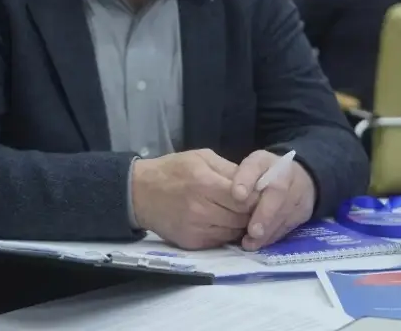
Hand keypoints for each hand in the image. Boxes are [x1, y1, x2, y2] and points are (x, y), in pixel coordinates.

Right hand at [130, 149, 255, 249]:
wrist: (140, 193)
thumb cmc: (173, 170)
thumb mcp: (201, 157)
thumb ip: (229, 169)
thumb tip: (255, 182)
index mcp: (205, 183)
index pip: (244, 198)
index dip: (256, 198)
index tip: (260, 194)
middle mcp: (201, 209)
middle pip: (241, 218)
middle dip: (251, 213)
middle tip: (254, 206)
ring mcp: (196, 229)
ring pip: (233, 232)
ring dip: (241, 225)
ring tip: (239, 214)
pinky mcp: (192, 243)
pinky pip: (220, 241)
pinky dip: (226, 233)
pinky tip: (224, 222)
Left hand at [229, 150, 315, 250]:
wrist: (297, 179)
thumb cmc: (263, 176)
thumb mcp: (248, 170)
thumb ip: (241, 179)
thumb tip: (236, 196)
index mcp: (266, 161)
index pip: (256, 165)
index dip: (246, 179)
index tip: (237, 195)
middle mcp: (287, 174)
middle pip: (278, 192)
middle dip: (265, 214)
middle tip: (253, 231)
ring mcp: (299, 192)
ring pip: (286, 212)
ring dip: (268, 230)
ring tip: (251, 243)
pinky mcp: (304, 211)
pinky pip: (290, 224)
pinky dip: (274, 235)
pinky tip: (261, 243)